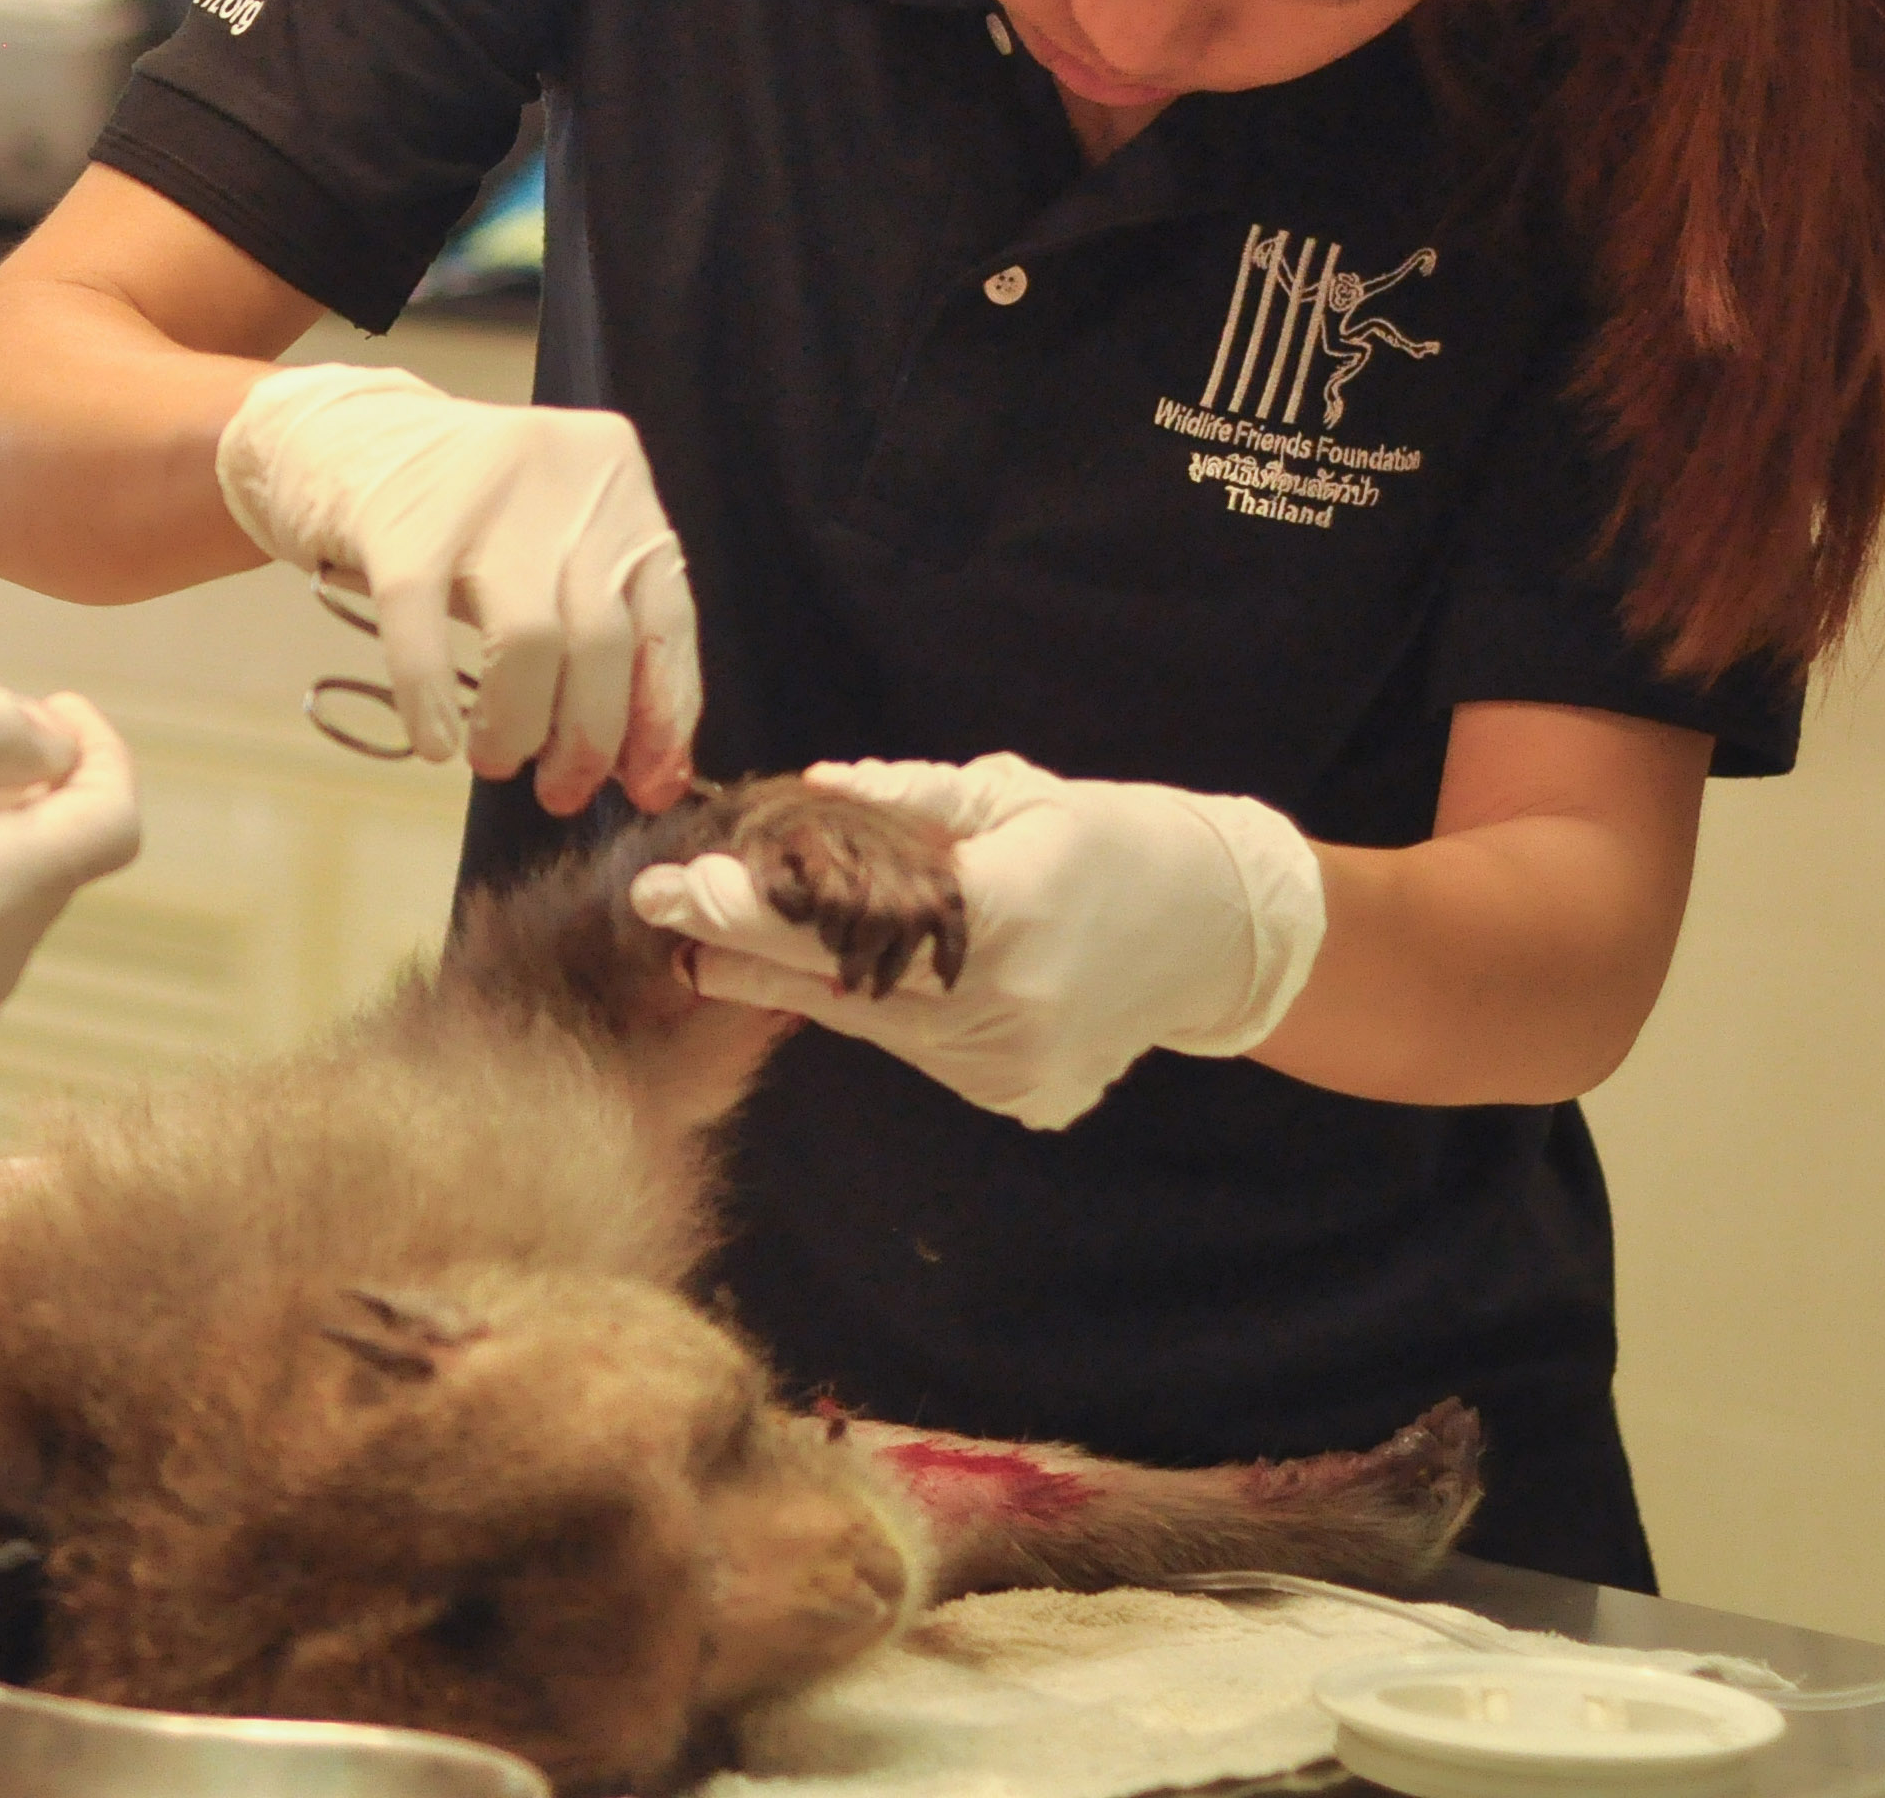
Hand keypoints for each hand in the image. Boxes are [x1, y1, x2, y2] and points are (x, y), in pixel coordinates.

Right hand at [216, 365, 700, 810]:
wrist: (336, 432)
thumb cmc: (456, 509)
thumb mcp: (544, 547)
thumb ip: (597, 631)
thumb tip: (644, 765)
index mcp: (616, 478)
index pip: (665, 616)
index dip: (662, 716)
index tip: (648, 787)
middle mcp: (562, 473)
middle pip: (601, 636)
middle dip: (588, 736)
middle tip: (560, 790)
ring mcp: (479, 491)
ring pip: (528, 640)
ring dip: (517, 723)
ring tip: (494, 759)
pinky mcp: (397, 518)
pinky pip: (422, 630)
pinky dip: (429, 700)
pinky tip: (432, 742)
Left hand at [625, 753, 1325, 1129]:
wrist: (1228, 932)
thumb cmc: (1119, 839)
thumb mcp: (1014, 796)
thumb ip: (908, 801)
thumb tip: (809, 788)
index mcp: (1006, 915)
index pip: (845, 918)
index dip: (745, 907)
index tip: (667, 886)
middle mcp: (1005, 1005)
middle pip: (837, 982)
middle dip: (738, 945)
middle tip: (657, 913)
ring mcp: (1013, 1065)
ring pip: (869, 1022)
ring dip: (794, 980)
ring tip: (719, 940)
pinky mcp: (1021, 1097)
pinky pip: (918, 1049)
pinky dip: (876, 1009)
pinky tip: (838, 974)